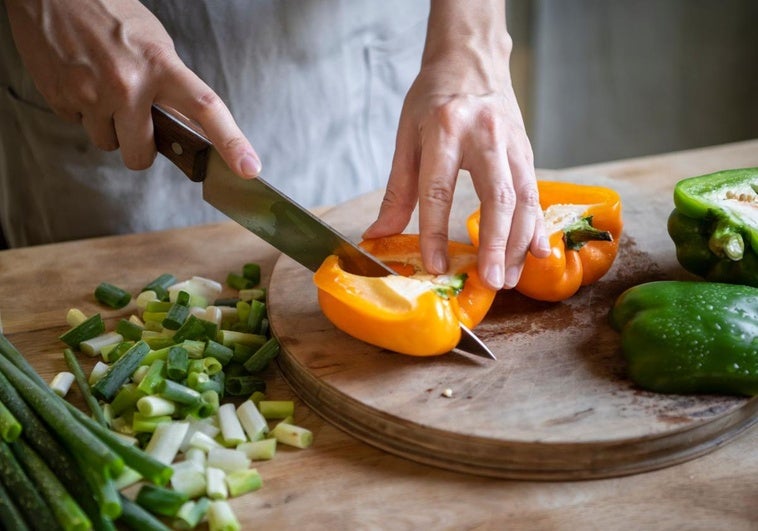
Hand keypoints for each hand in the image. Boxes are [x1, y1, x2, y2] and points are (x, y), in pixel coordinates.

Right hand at [5, 0, 260, 176]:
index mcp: (160, 65)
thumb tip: (188, 129)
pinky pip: (79, 125)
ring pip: (108, 144)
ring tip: (104, 89)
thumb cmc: (110, 14)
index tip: (249, 168)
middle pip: (141, 155)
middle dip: (141, 147)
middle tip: (137, 122)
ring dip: (110, 127)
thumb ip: (172, 87)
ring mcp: (90, 94)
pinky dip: (83, 111)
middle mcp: (127, 84)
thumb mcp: (155, 44)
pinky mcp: (60, 99)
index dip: (231, 142)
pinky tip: (83, 81)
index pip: (205, 108)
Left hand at [363, 0, 549, 290]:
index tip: (436, 267)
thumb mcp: (407, 136)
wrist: (472, 59)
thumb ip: (397, 190)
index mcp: (445, 130)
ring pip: (524, 200)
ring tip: (508, 278)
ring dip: (518, 244)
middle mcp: (485, 137)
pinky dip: (537, 227)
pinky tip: (536, 254)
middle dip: (495, 244)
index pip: (438, 190)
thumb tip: (378, 235)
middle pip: (496, 198)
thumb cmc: (434, 97)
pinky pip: (535, 194)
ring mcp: (512, 144)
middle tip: (490, 282)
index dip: (436, 232)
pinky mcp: (527, 152)